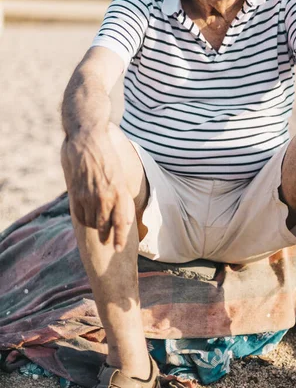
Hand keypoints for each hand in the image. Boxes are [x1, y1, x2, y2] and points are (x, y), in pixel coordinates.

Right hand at [61, 131, 133, 251]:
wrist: (88, 139)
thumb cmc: (107, 155)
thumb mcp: (120, 176)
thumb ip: (123, 197)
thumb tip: (127, 218)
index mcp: (119, 192)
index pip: (120, 222)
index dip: (119, 238)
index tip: (118, 248)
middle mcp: (104, 196)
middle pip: (104, 226)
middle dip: (107, 236)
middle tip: (108, 242)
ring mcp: (88, 196)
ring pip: (91, 222)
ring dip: (95, 227)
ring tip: (98, 228)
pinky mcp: (76, 192)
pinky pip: (79, 214)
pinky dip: (84, 219)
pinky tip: (87, 219)